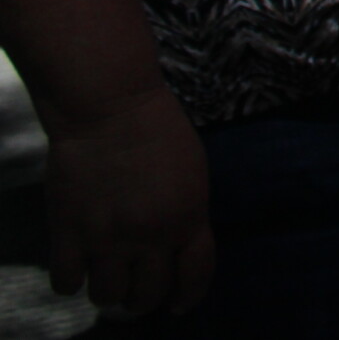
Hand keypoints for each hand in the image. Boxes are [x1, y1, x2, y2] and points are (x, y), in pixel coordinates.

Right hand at [42, 86, 212, 316]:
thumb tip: (179, 246)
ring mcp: (108, 237)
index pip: (196, 276)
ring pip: (107, 296)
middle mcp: (151, 235)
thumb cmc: (157, 129)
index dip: (188, 296)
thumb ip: (188, 213)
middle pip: (149, 294)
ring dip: (108, 293)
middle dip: (145, 299)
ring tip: (106, 277)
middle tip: (136, 292)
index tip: (179, 304)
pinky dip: (71, 281)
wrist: (109, 107)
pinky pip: (67, 282)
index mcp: (189, 217)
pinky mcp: (69, 232)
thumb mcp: (193, 172)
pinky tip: (77, 267)